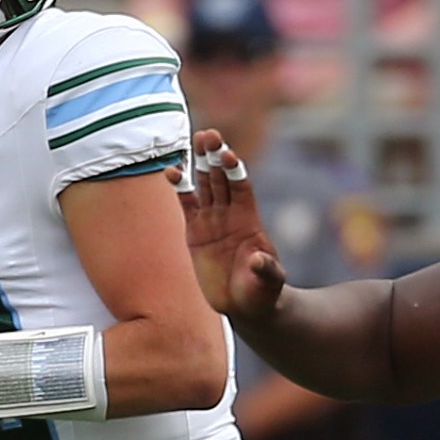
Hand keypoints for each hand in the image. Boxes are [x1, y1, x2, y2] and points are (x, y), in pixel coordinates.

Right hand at [174, 129, 287, 321]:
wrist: (244, 304)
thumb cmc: (262, 292)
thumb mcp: (269, 282)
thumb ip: (266, 270)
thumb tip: (258, 261)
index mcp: (249, 219)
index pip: (241, 187)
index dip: (235, 171)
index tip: (228, 155)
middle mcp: (230, 213)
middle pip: (221, 177)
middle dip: (216, 156)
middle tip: (210, 135)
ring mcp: (212, 218)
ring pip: (204, 183)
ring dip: (199, 161)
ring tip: (196, 138)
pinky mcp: (195, 229)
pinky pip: (186, 202)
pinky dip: (179, 186)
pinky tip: (170, 170)